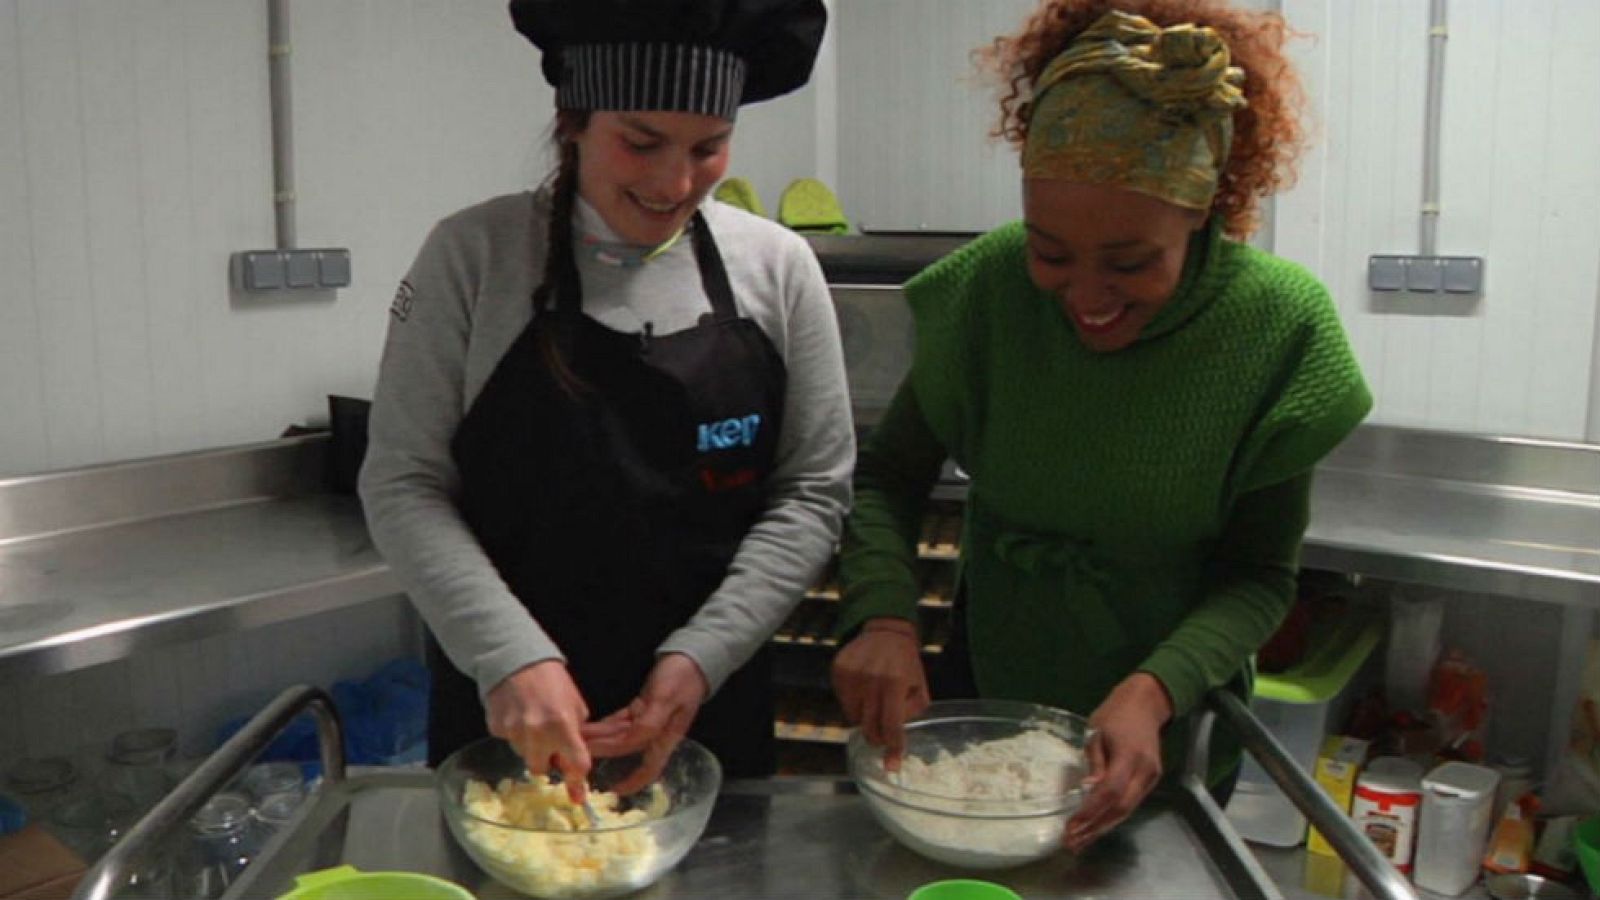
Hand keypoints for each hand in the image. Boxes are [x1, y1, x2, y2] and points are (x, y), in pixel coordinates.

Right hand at [485, 660, 591, 803]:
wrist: (516, 659)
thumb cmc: (551, 679)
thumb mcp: (575, 704)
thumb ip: (576, 731)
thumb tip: (574, 755)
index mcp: (563, 726)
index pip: (576, 765)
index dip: (577, 782)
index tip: (578, 797)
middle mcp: (537, 733)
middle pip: (541, 769)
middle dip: (546, 761)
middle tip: (549, 745)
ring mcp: (513, 732)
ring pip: (523, 756)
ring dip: (530, 747)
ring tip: (532, 721)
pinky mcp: (496, 729)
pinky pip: (508, 742)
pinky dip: (514, 734)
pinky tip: (517, 715)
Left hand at [582, 653, 708, 794]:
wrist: (692, 657)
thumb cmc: (682, 677)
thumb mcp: (666, 699)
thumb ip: (649, 723)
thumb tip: (630, 743)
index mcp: (665, 736)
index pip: (648, 768)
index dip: (632, 782)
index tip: (613, 789)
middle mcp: (656, 733)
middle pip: (625, 749)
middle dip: (602, 752)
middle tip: (578, 752)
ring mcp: (649, 720)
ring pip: (620, 734)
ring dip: (599, 737)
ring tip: (578, 736)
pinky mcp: (644, 707)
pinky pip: (621, 721)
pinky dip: (606, 725)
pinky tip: (590, 727)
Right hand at [831, 618, 928, 770]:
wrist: (884, 632)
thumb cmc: (906, 663)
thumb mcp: (919, 686)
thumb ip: (909, 713)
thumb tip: (895, 739)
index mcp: (895, 682)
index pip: (892, 724)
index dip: (893, 747)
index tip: (892, 766)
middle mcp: (871, 679)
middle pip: (870, 727)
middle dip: (878, 737)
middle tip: (884, 733)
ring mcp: (852, 675)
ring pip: (854, 718)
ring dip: (865, 716)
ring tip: (875, 697)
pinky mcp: (838, 672)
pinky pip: (844, 703)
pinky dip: (854, 702)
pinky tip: (863, 686)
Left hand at [1064, 672, 1173, 852]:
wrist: (1145, 704)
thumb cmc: (1116, 713)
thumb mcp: (1096, 731)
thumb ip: (1095, 762)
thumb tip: (1087, 789)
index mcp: (1130, 756)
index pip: (1110, 791)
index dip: (1090, 811)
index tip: (1070, 826)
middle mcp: (1145, 771)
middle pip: (1121, 808)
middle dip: (1095, 828)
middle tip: (1072, 843)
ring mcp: (1152, 777)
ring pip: (1127, 810)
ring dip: (1103, 827)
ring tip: (1080, 841)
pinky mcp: (1152, 780)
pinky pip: (1131, 804)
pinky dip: (1113, 817)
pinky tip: (1096, 826)